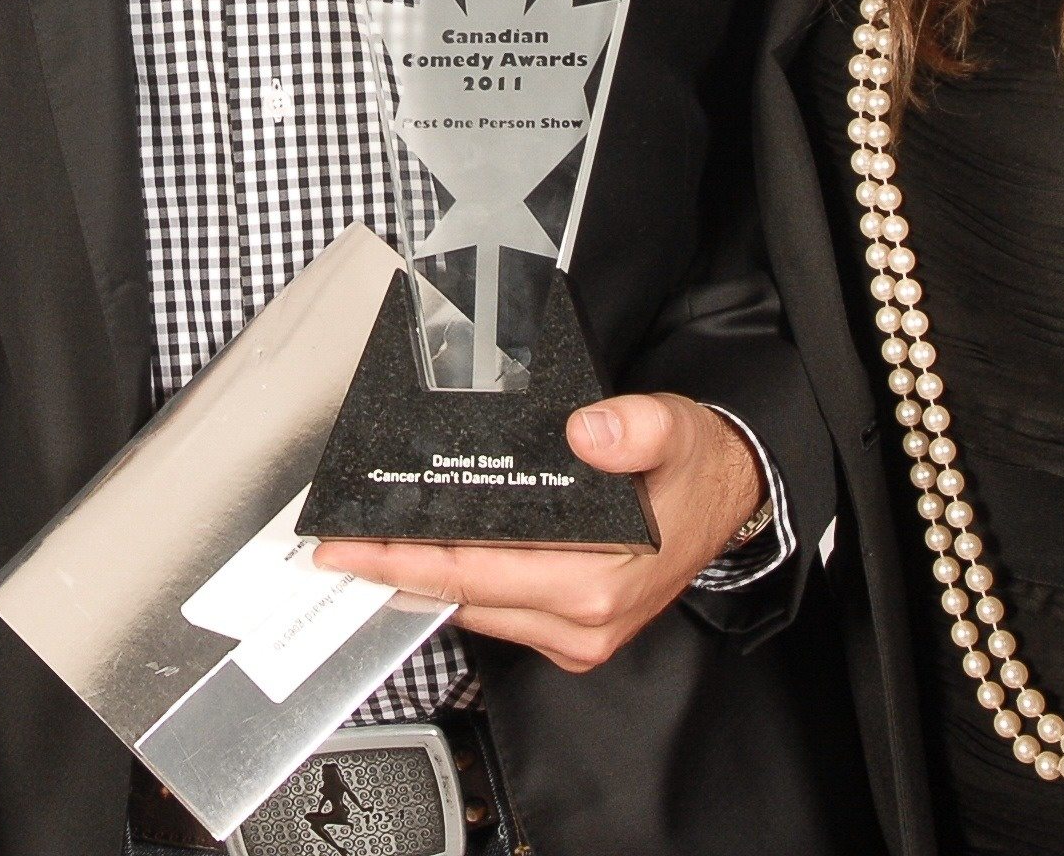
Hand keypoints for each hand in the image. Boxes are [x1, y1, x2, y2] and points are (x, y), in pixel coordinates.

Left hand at [310, 393, 764, 672]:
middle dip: (395, 571)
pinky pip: (497, 612)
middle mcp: (583, 623)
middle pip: (462, 597)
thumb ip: (636, 427)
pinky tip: (427, 557)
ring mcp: (578, 635)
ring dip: (422, 579)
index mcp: (597, 583)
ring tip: (368, 547)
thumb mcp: (674, 429)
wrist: (729, 498)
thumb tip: (588, 432)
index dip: (403, 559)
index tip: (345, 548)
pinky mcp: (574, 633)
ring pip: (475, 610)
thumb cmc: (694, 469)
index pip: (474, 574)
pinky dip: (459, 585)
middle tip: (334, 546)